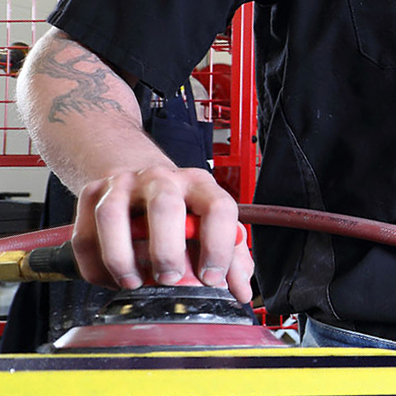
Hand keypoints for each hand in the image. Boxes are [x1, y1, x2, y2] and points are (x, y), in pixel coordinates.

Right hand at [72, 168, 253, 302]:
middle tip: (169, 279)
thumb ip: (232, 257)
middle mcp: (162, 179)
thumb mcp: (212, 224)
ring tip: (133, 282)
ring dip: (121, 257)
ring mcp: (123, 184)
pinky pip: (85, 234)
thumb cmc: (181, 208)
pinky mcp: (92, 194)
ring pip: (112, 216)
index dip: (218, 246)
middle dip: (166, 249)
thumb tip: (239, 291)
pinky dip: (96, 264)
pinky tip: (113, 278)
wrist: (138, 175)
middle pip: (164, 206)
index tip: (212, 277)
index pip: (218, 208)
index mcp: (200, 185)